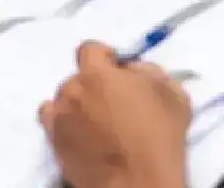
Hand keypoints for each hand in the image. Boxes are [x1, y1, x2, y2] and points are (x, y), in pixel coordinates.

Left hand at [40, 43, 191, 187]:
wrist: (138, 180)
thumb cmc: (158, 134)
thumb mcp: (171, 91)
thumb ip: (149, 71)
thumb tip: (132, 70)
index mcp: (96, 73)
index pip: (89, 49)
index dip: (104, 57)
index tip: (117, 71)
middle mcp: (71, 92)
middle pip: (76, 78)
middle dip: (92, 84)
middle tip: (111, 102)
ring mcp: (59, 120)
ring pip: (62, 101)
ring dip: (77, 105)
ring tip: (97, 122)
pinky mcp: (55, 146)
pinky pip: (53, 125)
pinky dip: (65, 125)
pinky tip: (82, 135)